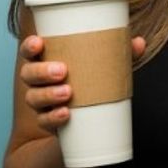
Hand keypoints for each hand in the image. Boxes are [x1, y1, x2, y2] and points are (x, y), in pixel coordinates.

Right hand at [19, 33, 145, 134]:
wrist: (85, 124)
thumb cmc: (91, 84)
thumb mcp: (104, 69)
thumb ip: (119, 55)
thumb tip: (139, 42)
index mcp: (46, 61)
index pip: (30, 51)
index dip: (29, 46)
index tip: (39, 43)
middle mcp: (38, 82)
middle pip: (28, 74)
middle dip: (42, 71)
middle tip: (62, 71)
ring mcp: (41, 104)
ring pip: (33, 98)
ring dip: (48, 94)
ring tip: (67, 93)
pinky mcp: (49, 122)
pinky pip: (45, 120)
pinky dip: (53, 118)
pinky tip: (66, 114)